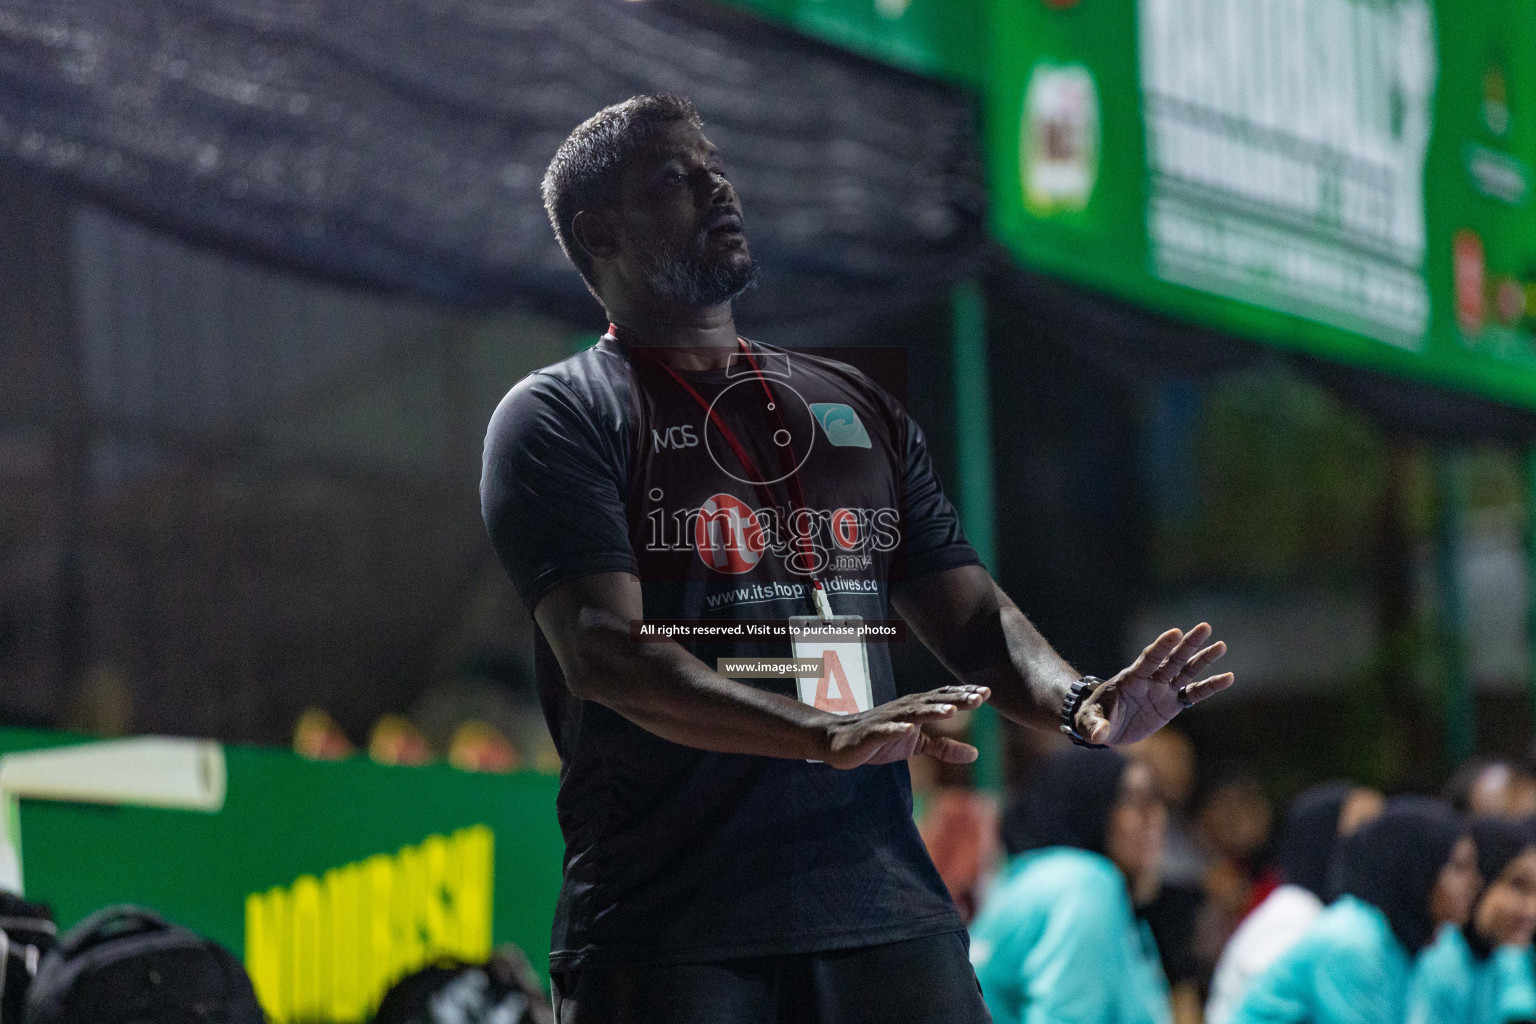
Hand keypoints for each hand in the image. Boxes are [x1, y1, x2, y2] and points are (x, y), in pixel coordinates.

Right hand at [819, 685, 990, 769]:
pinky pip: (885, 730)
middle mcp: (904, 709)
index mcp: (916, 709)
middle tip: (980, 697)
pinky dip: (896, 729)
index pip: (944, 698)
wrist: (838, 742)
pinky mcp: (871, 734)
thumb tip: (975, 754)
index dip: (965, 695)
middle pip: (934, 701)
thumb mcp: (916, 745)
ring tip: (951, 710)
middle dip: (956, 699)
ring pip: (913, 713)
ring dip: (932, 710)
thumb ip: (944, 748)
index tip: (988, 692)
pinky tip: (908, 729)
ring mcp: (887, 720)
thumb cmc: (879, 739)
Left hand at [1075, 623, 1231, 746]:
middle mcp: (1150, 680)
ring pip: (1186, 672)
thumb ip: (1095, 726)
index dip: (1162, 647)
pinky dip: (1210, 687)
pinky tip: (1228, 678)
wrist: (1104, 726)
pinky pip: (1194, 694)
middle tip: (1205, 627)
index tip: (1175, 632)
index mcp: (1131, 679)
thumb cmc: (1093, 718)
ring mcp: (1163, 691)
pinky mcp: (1171, 704)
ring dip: (1203, 660)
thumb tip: (1099, 735)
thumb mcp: (1089, 721)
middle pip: (1172, 659)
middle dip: (1188, 644)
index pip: (1149, 659)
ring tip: (1221, 646)